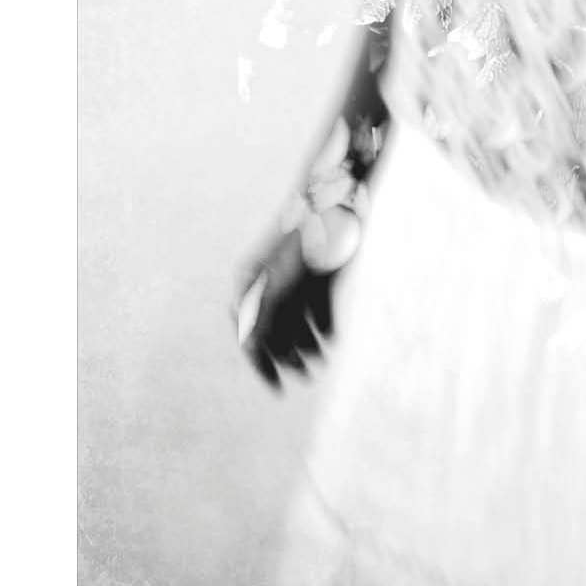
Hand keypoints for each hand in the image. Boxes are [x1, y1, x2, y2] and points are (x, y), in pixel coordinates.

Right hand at [232, 224, 336, 390]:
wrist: (335, 197)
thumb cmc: (303, 238)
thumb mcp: (284, 279)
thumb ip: (265, 314)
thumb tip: (253, 348)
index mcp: (253, 284)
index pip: (250, 337)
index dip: (262, 365)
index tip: (276, 388)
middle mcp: (272, 285)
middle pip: (275, 334)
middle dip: (288, 358)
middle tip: (305, 376)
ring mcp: (298, 281)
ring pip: (298, 325)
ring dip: (306, 346)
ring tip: (318, 363)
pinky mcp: (322, 276)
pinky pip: (318, 310)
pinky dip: (323, 327)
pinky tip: (329, 341)